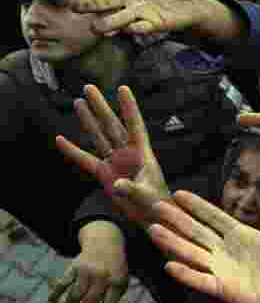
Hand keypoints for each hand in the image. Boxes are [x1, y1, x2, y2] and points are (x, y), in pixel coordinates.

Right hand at [49, 221, 129, 302]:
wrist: (106, 241)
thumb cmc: (115, 268)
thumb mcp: (121, 281)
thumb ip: (112, 298)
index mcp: (117, 282)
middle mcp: (102, 277)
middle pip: (90, 302)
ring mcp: (87, 272)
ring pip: (75, 294)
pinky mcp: (74, 267)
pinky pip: (64, 282)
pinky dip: (56, 293)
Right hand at [56, 84, 170, 225]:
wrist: (152, 216)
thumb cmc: (156, 204)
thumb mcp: (146, 196)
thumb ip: (132, 189)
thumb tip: (117, 184)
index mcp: (142, 153)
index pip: (134, 125)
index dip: (129, 107)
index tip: (122, 88)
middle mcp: (127, 153)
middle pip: (112, 125)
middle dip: (101, 106)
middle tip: (89, 87)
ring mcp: (115, 161)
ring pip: (99, 136)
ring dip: (89, 120)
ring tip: (79, 101)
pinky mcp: (105, 173)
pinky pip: (86, 159)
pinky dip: (73, 151)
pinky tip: (60, 139)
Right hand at [60, 0, 213, 35]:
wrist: (193, 0)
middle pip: (103, 2)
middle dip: (89, 4)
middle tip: (73, 6)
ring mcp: (139, 12)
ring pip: (119, 18)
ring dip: (108, 23)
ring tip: (94, 28)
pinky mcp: (155, 24)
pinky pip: (144, 27)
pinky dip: (138, 28)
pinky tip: (131, 29)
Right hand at [146, 188, 259, 302]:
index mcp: (243, 236)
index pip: (214, 217)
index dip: (197, 205)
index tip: (179, 193)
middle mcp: (228, 251)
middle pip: (196, 231)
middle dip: (176, 219)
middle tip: (156, 205)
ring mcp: (224, 270)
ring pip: (192, 253)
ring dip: (173, 242)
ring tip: (153, 230)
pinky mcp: (225, 289)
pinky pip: (201, 280)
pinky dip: (186, 274)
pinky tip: (170, 265)